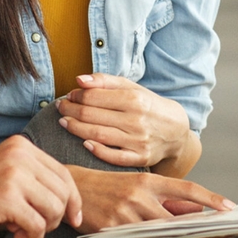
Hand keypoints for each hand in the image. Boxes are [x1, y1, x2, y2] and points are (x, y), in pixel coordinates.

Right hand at [0, 135, 82, 237]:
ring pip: (55, 209)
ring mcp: (13, 175)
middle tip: (35, 225)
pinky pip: (38, 226)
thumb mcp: (4, 175)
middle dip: (57, 216)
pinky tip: (14, 234)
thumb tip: (71, 200)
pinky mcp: (6, 199)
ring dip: (42, 227)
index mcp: (20, 146)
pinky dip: (31, 237)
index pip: (63, 173)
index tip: (73, 218)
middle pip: (64, 192)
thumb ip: (33, 179)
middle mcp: (19, 155)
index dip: (73, 200)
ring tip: (20, 228)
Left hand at [59, 74, 192, 168]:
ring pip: (97, 135)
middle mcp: (136, 120)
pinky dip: (96, 150)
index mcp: (134, 99)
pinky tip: (84, 143)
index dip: (76, 96)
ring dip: (75, 128)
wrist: (176, 131)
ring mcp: (138, 141)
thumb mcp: (132, 88)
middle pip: (91, 115)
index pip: (94, 96)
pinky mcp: (140, 158)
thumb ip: (105, 81)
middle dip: (70, 111)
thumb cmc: (149, 106)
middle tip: (61, 108)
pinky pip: (113, 156)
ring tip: (64, 122)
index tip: (69, 96)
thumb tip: (80, 80)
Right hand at [69, 166, 234, 232]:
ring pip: (156, 236)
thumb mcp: (139, 185)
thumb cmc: (110, 186)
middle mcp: (139, 195)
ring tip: (159, 237)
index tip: (228, 207)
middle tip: (200, 236)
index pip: (187, 188)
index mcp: (149, 180)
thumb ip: (168, 199)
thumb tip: (196, 210)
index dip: (210, 198)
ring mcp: (126, 213)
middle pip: (174, 219)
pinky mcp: (112, 229)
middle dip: (187, 230)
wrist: (73, 187)